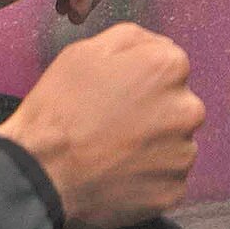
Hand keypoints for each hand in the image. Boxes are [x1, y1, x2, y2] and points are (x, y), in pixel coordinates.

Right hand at [0, 24, 203, 228]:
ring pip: (174, 142)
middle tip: (114, 123)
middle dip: (154, 112)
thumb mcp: (86, 50)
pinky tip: (119, 173)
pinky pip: (167, 177)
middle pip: (178, 105)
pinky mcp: (174, 189)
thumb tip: (157, 45)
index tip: (118, 92)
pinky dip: (149, 177)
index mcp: (168, 68)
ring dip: (153, 145)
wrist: (43, 170)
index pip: (170, 66)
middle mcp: (187, 109)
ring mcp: (183, 153)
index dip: (141, 78)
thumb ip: (133, 39)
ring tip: (114, 150)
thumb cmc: (61, 108)